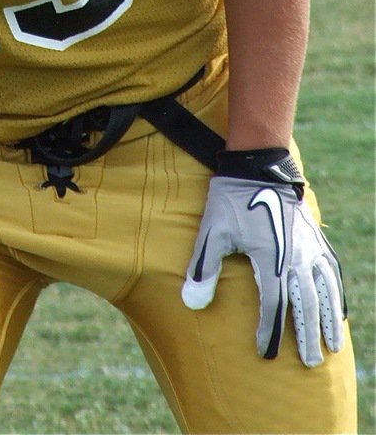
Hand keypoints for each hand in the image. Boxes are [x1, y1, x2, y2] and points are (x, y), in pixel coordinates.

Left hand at [182, 173, 345, 365]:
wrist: (259, 164)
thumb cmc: (232, 198)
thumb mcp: (212, 231)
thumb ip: (202, 268)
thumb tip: (191, 303)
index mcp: (270, 260)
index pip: (273, 306)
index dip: (270, 332)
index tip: (266, 354)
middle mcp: (295, 258)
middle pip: (305, 305)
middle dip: (307, 337)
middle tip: (310, 364)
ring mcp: (309, 248)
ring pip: (324, 291)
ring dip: (328, 320)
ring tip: (331, 345)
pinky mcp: (315, 237)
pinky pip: (331, 271)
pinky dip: (336, 293)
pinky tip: (339, 309)